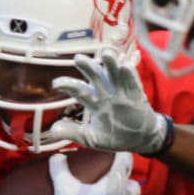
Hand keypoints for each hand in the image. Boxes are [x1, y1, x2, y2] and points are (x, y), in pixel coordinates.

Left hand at [47, 49, 170, 154]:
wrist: (140, 140)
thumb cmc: (115, 137)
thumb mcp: (91, 138)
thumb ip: (73, 133)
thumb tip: (53, 130)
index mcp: (95, 102)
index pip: (79, 90)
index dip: (68, 85)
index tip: (56, 84)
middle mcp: (107, 94)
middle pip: (95, 76)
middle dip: (87, 67)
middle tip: (78, 59)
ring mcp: (122, 93)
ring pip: (114, 75)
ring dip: (110, 64)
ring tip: (106, 53)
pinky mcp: (137, 97)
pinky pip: (132, 83)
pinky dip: (129, 75)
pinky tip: (125, 65)